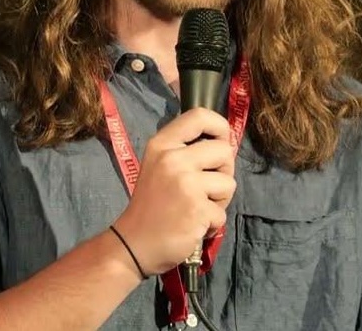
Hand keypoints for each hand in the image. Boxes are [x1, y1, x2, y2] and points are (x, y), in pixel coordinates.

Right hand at [113, 107, 235, 275]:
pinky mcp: (197, 209)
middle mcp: (173, 159)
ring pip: (228, 183)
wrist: (133, 244)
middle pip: (224, 150)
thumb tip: (223, 142)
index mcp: (162, 144)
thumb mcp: (159, 165)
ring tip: (197, 208)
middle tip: (206, 187)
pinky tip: (193, 225)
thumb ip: (186, 150)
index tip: (222, 140)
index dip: (219, 125)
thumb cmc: (151, 204)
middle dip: (224, 170)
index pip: (199, 116)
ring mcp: (186, 184)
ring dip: (219, 200)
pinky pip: (222, 213)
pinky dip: (212, 223)